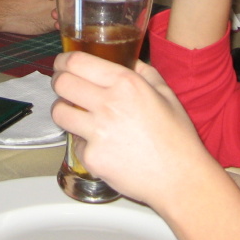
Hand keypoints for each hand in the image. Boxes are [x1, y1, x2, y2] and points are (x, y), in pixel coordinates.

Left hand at [51, 53, 216, 207]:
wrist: (180, 178)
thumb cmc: (177, 137)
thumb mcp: (166, 94)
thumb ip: (144, 72)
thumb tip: (129, 60)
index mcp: (126, 83)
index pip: (77, 62)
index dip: (63, 61)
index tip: (61, 64)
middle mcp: (108, 103)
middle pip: (61, 83)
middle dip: (59, 82)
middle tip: (64, 86)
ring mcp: (97, 132)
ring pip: (59, 112)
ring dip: (64, 110)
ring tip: (75, 114)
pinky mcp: (92, 157)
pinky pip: (75, 143)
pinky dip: (83, 143)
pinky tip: (100, 145)